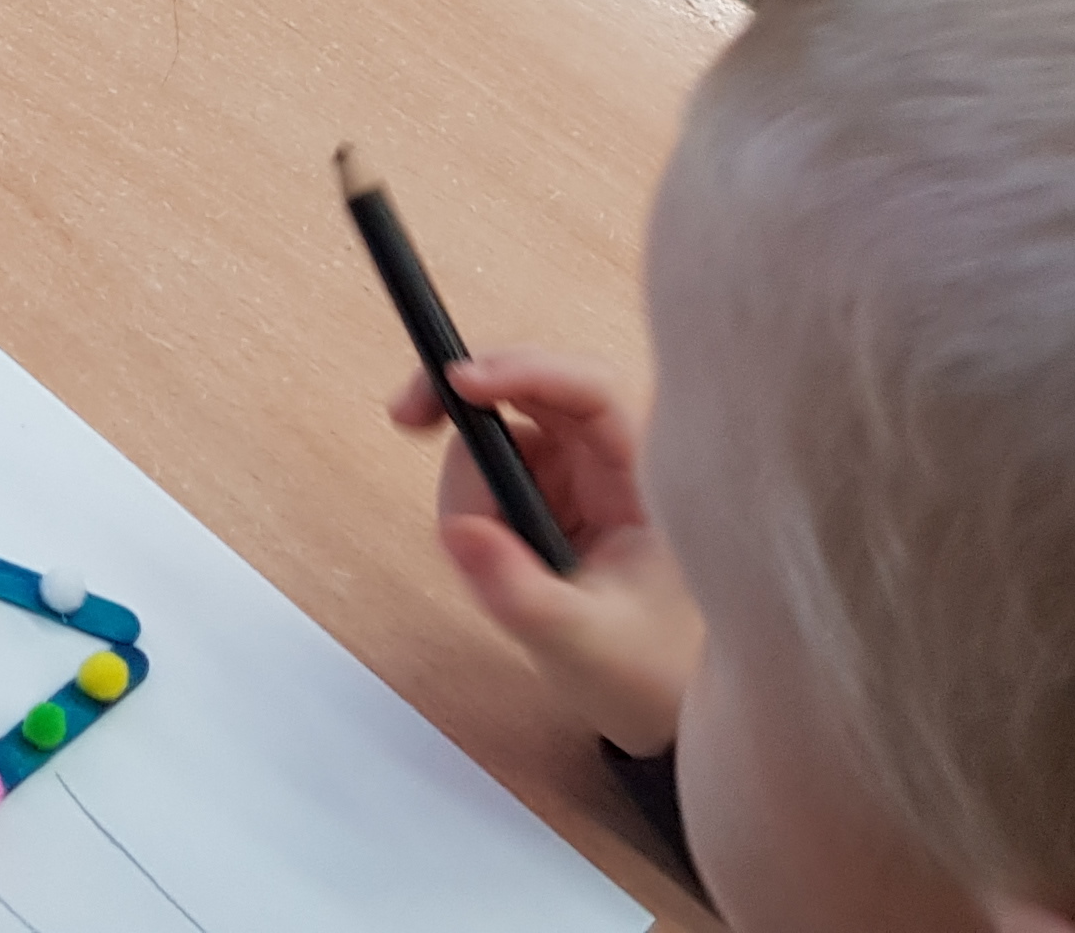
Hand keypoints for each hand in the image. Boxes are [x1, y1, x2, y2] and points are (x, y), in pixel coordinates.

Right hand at [389, 349, 702, 756]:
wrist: (668, 705)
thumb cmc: (654, 672)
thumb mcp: (586, 642)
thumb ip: (521, 593)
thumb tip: (458, 532)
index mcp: (650, 479)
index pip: (590, 390)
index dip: (523, 370)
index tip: (458, 384)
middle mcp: (618, 461)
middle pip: (533, 388)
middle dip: (466, 401)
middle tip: (406, 420)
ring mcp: (585, 474)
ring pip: (505, 434)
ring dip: (470, 482)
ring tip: (485, 560)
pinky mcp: (558, 493)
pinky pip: (498, 471)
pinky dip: (475, 504)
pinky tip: (493, 558)